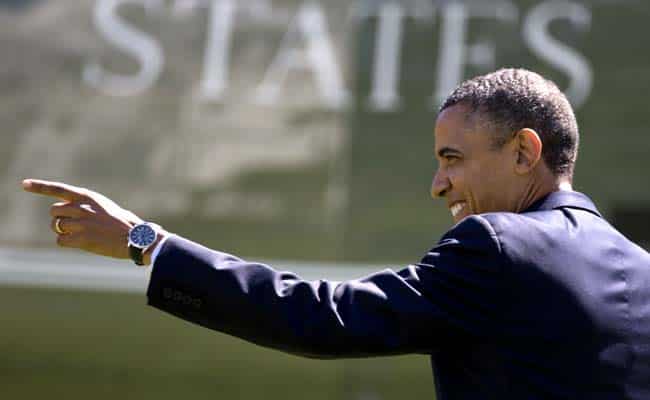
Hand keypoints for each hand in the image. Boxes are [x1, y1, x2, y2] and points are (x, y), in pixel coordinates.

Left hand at [22, 178, 146, 259]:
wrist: (136, 238)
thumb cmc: (124, 223)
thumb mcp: (105, 207)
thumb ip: (85, 206)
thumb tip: (65, 212)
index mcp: (88, 197)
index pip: (58, 189)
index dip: (39, 186)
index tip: (24, 184)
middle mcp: (82, 207)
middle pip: (54, 211)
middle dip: (60, 218)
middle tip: (73, 225)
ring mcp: (81, 223)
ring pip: (56, 226)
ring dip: (64, 231)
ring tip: (82, 234)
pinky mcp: (81, 239)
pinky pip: (61, 241)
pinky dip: (68, 243)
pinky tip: (83, 243)